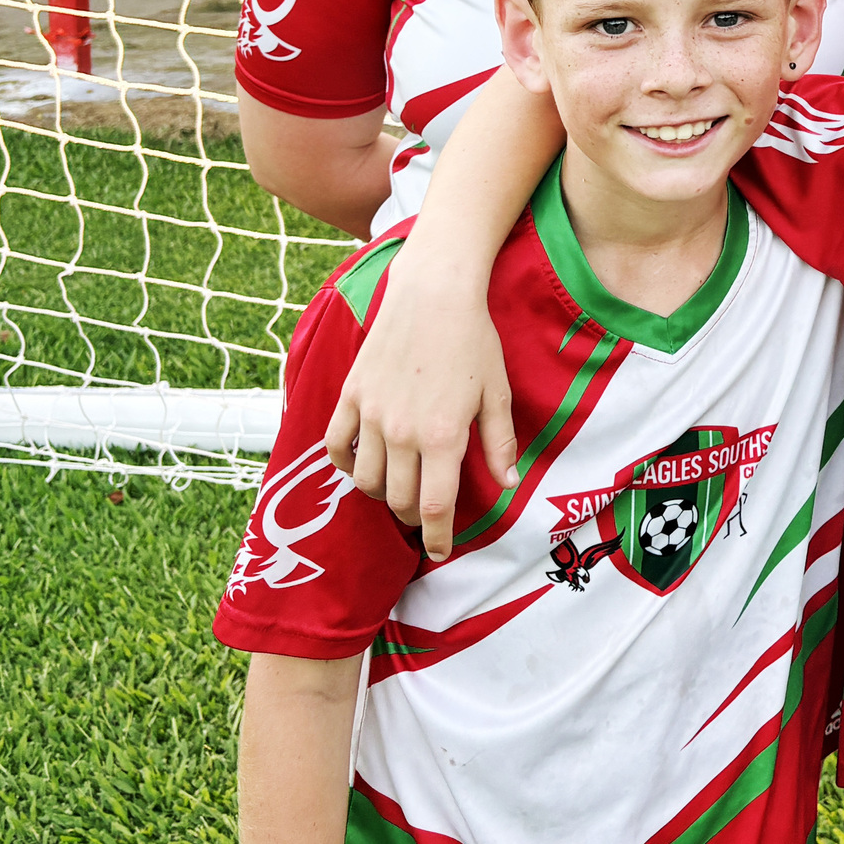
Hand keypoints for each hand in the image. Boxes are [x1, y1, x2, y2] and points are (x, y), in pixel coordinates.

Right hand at [324, 260, 518, 562]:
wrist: (434, 293)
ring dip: (381, 493)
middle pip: (398, 499)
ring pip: (364, 480)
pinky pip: (337, 445)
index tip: (438, 551)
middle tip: (424, 513)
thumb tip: (507, 483)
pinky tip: (362, 462)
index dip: (436, 537)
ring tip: (398, 487)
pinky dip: (345, 463)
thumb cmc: (474, 340)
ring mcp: (371, 415)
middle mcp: (402, 433)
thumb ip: (499, 442)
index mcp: (443, 437)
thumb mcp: (497, 393)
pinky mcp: (351, 396)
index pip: (434, 508)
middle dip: (413, 516)